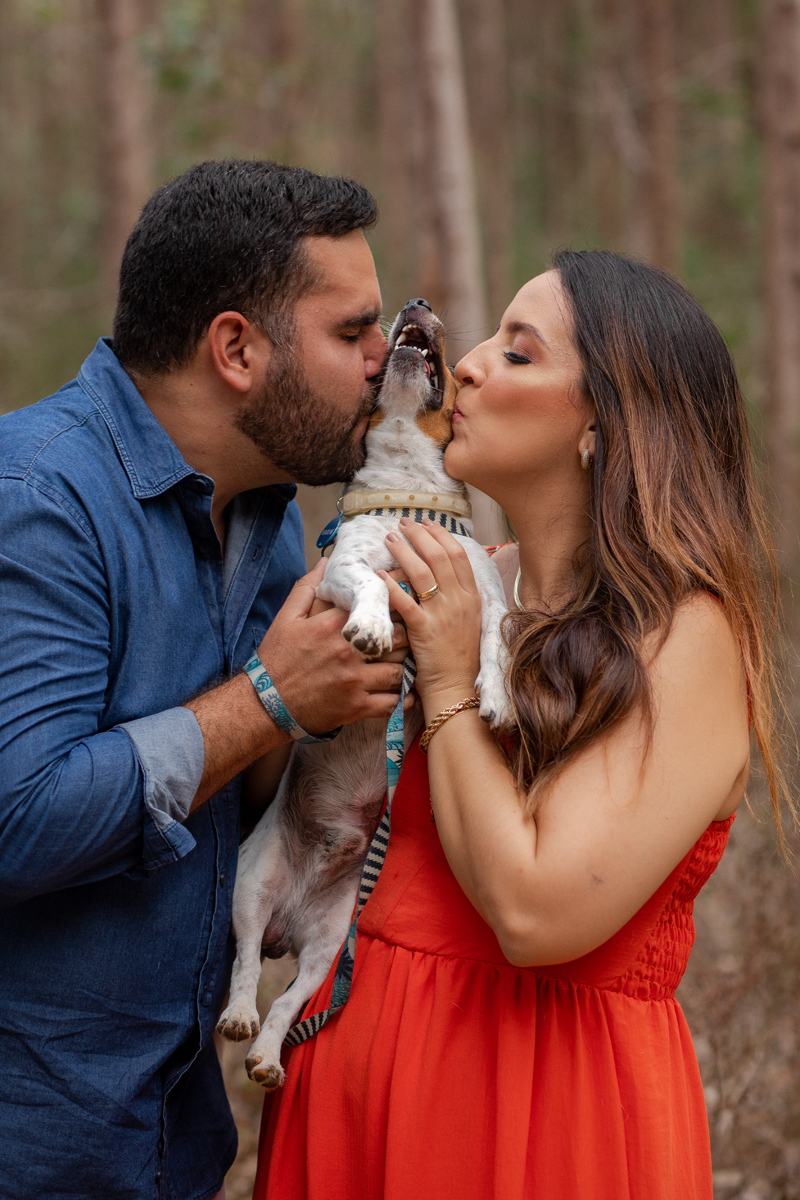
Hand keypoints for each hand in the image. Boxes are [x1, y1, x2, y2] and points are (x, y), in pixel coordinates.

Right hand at [257, 559, 412, 734]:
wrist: (265, 704)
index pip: (379, 608)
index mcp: (334, 625)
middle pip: (397, 638)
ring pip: (400, 670)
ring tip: (409, 663)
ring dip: (407, 667)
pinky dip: (404, 699)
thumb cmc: (277, 659)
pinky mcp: (356, 707)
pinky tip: (409, 693)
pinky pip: (392, 703)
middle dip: (405, 637)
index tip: (400, 608)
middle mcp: (348, 651)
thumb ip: (308, 588)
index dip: (394, 607)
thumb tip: (325, 563)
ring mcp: (354, 681)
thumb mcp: (287, 618)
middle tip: (410, 637)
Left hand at [378, 518, 481, 712]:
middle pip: (439, 556)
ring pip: (422, 572)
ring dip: (404, 551)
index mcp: (472, 598)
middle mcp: (460, 602)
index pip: (458, 555)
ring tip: (390, 540)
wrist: (457, 689)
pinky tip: (380, 575)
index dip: (441, 535)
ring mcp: (443, 615)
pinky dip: (392, 585)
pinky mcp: (424, 631)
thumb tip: (442, 573)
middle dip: (419, 535)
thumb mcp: (469, 621)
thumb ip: (459, 596)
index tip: (426, 524)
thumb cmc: (459, 657)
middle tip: (403, 524)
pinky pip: (405, 602)